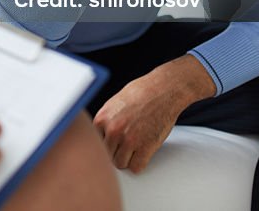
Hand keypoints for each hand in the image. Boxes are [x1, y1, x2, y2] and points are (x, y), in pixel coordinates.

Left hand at [92, 55, 214, 172]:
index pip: (95, 142)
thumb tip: (100, 136)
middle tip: (126, 144)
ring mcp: (128, 140)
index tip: (112, 142)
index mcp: (102, 118)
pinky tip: (142, 153)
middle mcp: (112, 130)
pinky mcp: (145, 147)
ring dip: (127, 158)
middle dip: (116, 151)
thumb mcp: (114, 103)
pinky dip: (139, 163)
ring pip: (120, 163)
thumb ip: (106, 120)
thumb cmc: (141, 93)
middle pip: (107, 155)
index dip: (106, 142)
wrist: (163, 90)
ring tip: (135, 148)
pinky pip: (136, 167)